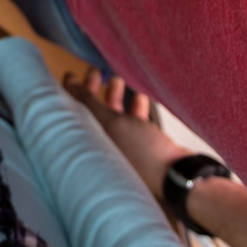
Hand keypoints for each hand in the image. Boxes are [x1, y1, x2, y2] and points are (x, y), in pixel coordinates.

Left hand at [62, 68, 188, 194]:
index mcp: (92, 142)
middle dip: (94, 89)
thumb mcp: (110, 121)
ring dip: (116, 95)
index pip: (74, 114)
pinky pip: (134, 122)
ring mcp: (124, 146)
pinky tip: (140, 96)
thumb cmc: (141, 153)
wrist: (175, 174)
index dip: (71, 93)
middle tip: (95, 71)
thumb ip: (89, 103)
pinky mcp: (143, 146)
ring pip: (115, 115)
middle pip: (94, 111)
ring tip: (118, 79)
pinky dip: (135, 108)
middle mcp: (105, 145)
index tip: (71, 75)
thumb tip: (70, 86)